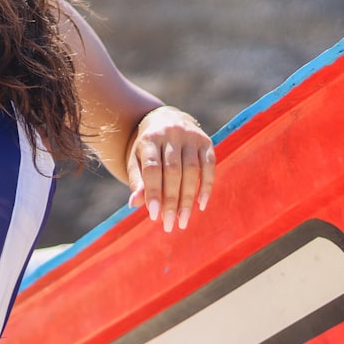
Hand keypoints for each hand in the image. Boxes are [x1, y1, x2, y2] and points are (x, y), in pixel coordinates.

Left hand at [126, 105, 215, 232]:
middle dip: (171, 200)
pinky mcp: (206, 141)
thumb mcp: (136, 160)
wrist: (165, 120)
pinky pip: (209, 167)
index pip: (152, 168)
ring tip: (183, 220)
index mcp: (149, 138)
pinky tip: (201, 205)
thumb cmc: (147, 148)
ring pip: (192, 171)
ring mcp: (191, 136)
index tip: (154, 215)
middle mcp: (171, 134)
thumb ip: (137, 181)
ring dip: (188, 198)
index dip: (153, 192)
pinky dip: (206, 187)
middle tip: (170, 224)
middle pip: (173, 171)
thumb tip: (134, 203)